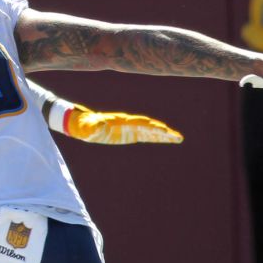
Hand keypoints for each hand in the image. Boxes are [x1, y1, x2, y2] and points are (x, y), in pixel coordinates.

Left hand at [66, 104, 183, 144]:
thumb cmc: (84, 126)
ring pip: (150, 131)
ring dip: (164, 135)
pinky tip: (167, 140)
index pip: (140, 124)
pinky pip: (146, 136)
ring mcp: (130, 128)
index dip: (152, 128)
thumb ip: (94, 127)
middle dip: (163, 132)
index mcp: (121, 121)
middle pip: (149, 126)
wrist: (83, 124)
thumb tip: (101, 126)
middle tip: (178, 137)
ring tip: (179, 139)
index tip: (165, 132)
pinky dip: (157, 138)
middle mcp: (128, 123)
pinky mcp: (129, 134)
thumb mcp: (87, 128)